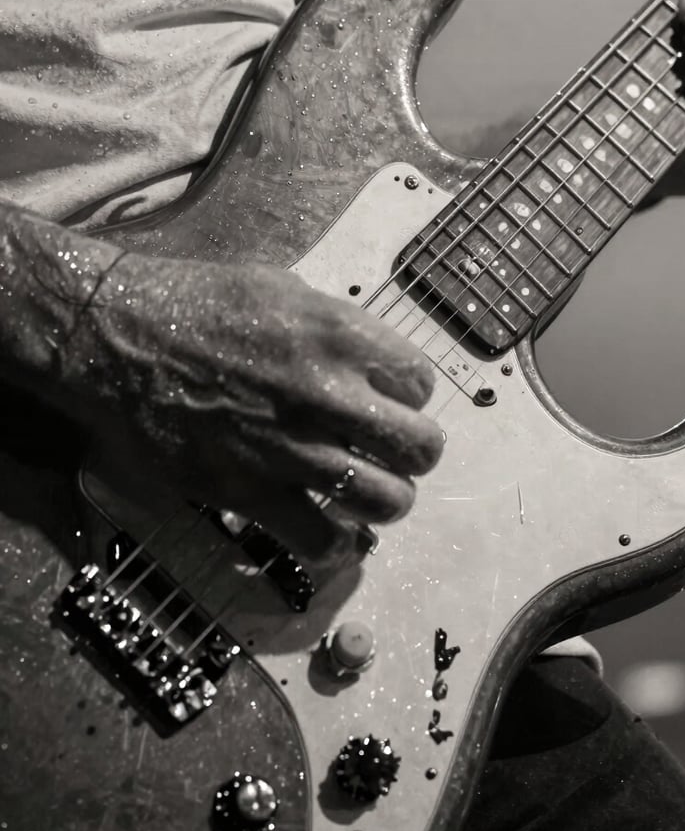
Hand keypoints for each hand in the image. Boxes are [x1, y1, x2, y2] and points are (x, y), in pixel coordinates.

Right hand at [70, 254, 443, 557]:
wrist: (116, 338)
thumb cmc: (197, 302)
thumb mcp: (282, 288)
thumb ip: (337, 327)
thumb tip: (371, 361)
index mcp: (339, 334)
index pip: (422, 382)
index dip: (411, 394)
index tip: (389, 399)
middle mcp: (326, 393)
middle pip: (421, 447)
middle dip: (415, 452)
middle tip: (390, 451)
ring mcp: (291, 449)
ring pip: (388, 501)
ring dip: (387, 499)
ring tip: (368, 491)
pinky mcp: (249, 492)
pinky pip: (321, 541)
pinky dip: (334, 543)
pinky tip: (329, 529)